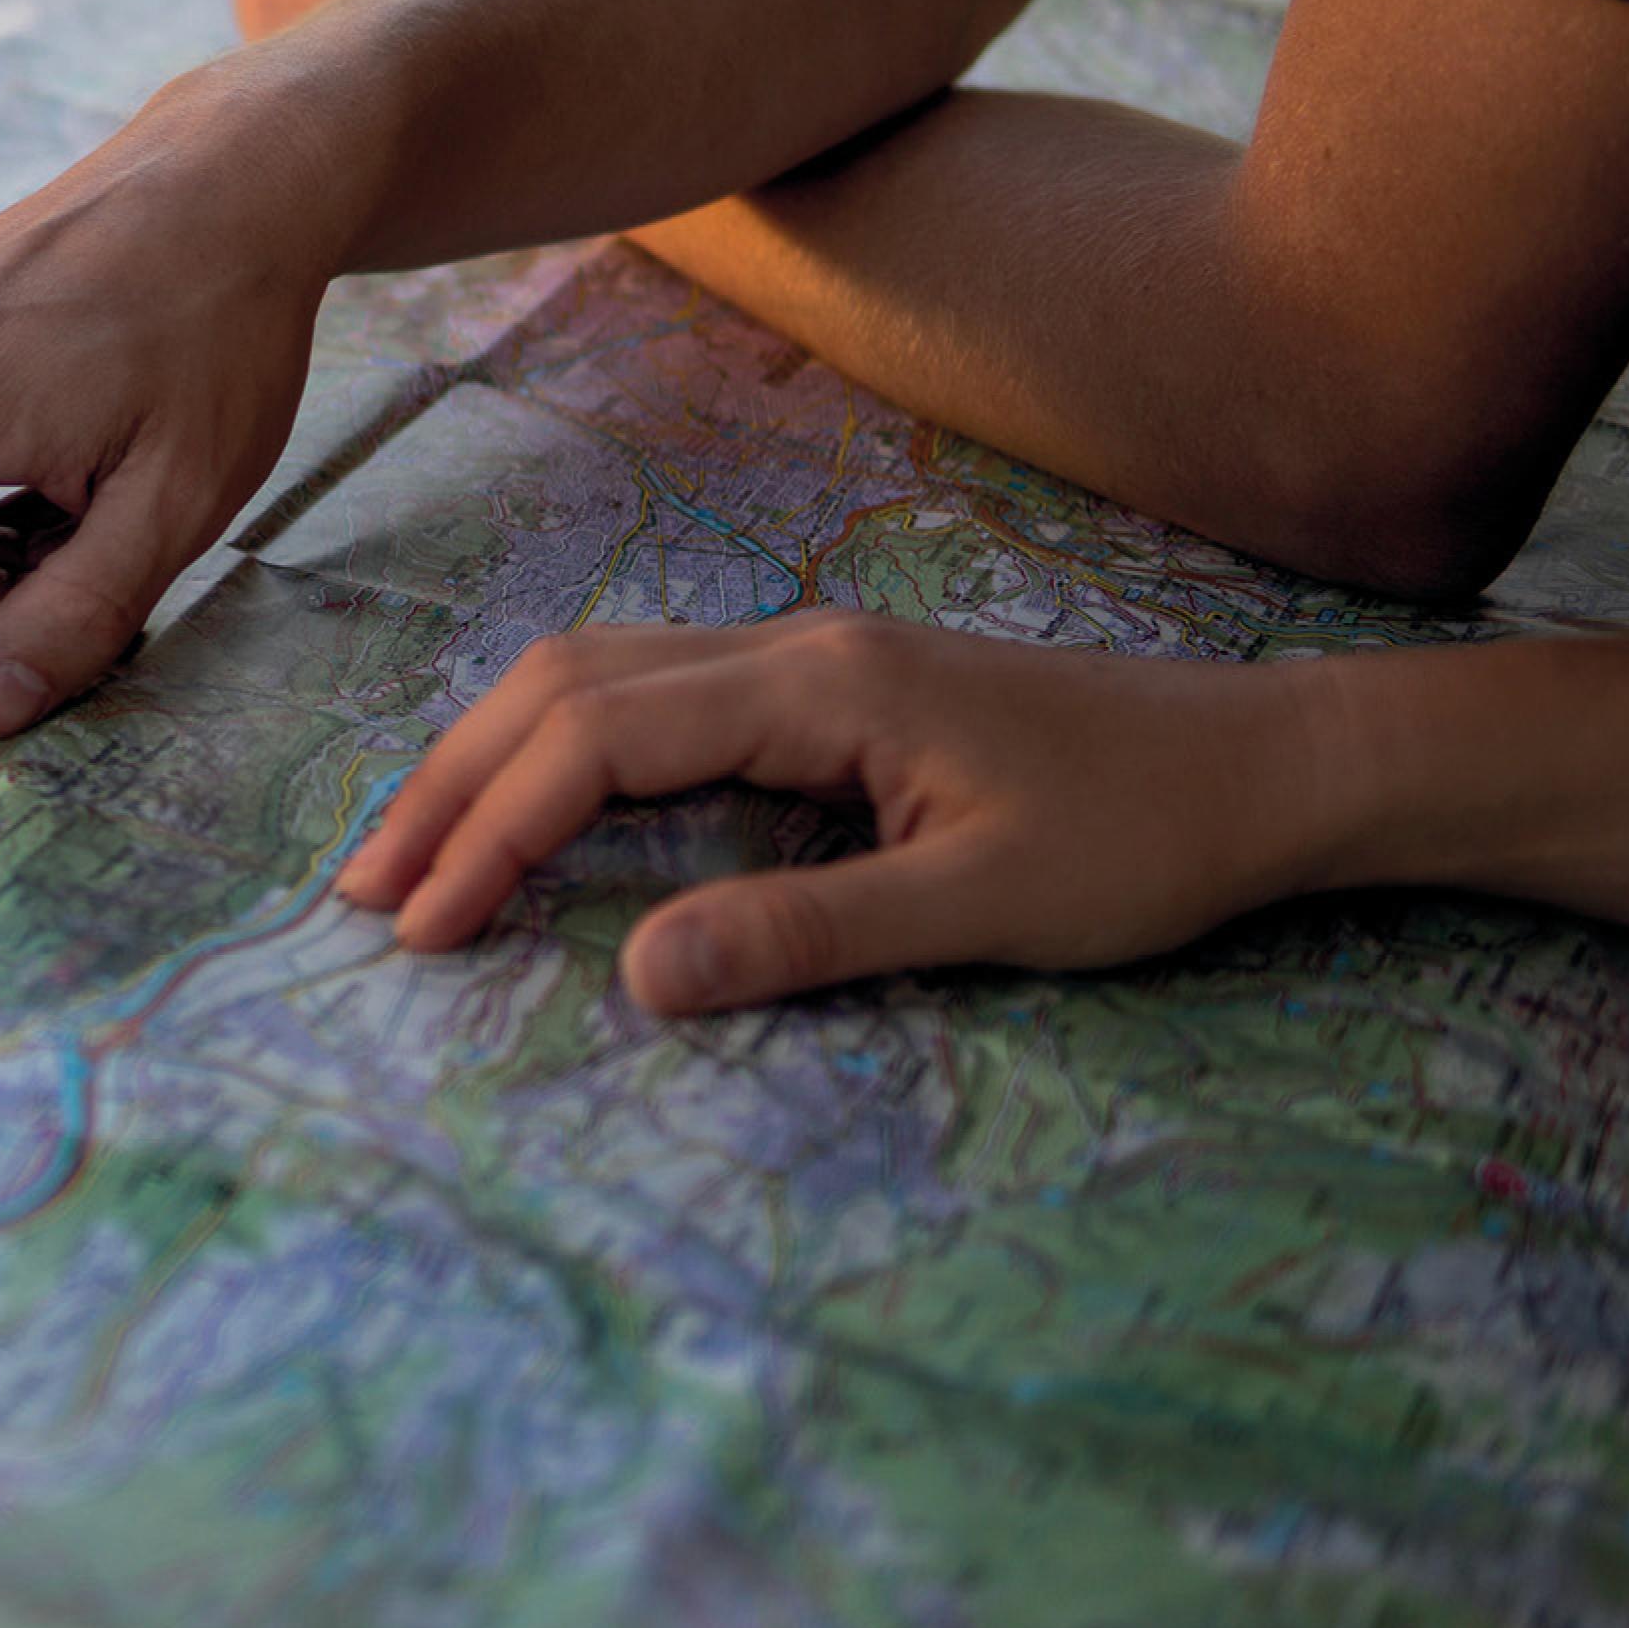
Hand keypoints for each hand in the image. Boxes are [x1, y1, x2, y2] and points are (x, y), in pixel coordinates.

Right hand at [334, 615, 1336, 1010]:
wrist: (1264, 766)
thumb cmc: (1146, 840)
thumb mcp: (985, 907)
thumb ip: (804, 935)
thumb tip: (637, 979)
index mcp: (817, 687)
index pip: (601, 740)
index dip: (496, 829)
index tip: (425, 927)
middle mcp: (789, 648)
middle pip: (567, 684)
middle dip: (452, 783)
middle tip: (363, 891)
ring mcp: (803, 657)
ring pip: (597, 675)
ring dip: (491, 757)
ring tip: (412, 852)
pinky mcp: (821, 690)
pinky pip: (648, 695)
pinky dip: (557, 747)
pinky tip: (532, 806)